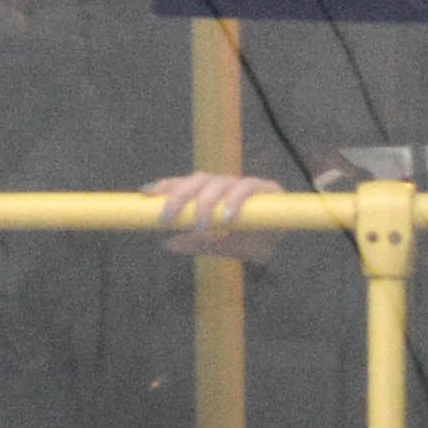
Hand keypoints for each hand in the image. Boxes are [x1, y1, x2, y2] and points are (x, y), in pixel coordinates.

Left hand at [148, 171, 283, 258]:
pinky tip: (228, 217)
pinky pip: (246, 188)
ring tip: (201, 226)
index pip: (185, 183)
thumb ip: (197, 244)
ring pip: (219, 182)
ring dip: (206, 203)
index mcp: (211, 193)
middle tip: (166, 219)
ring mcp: (244, 184)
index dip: (166, 185)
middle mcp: (225, 185)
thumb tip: (168, 243)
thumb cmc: (248, 243)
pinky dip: (235, 201)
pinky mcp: (266, 188)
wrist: (281, 247)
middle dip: (179, 197)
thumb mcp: (219, 247)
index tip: (146, 194)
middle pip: (198, 179)